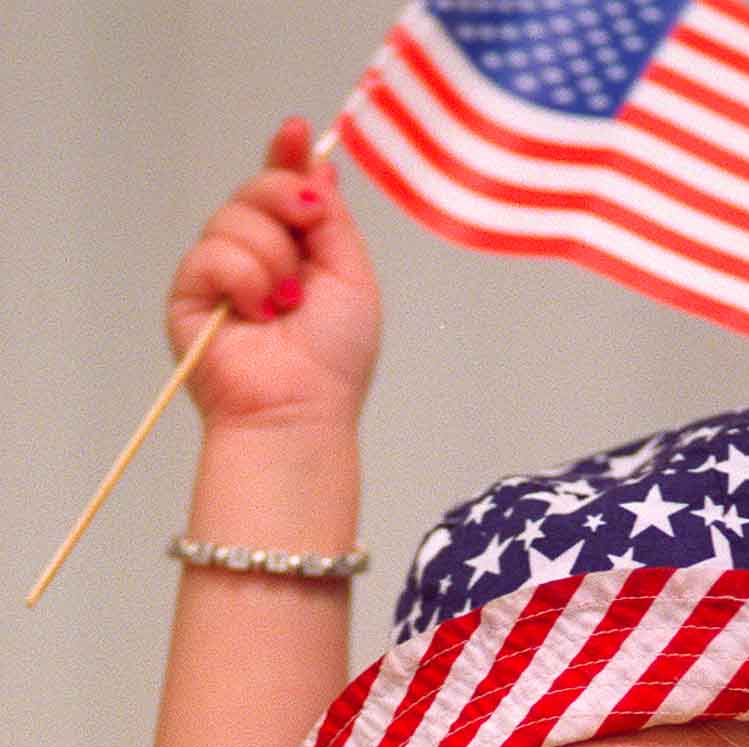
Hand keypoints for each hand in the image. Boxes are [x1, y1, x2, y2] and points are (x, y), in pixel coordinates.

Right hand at [168, 117, 380, 436]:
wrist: (301, 407)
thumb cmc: (334, 360)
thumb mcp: (352, 276)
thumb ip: (333, 221)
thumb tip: (319, 169)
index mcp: (299, 253)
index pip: (284, 190)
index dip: (287, 157)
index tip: (296, 130)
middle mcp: (257, 258)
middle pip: (256, 189)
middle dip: (285, 200)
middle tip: (307, 229)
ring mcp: (221, 274)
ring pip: (234, 217)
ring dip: (272, 258)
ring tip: (287, 303)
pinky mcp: (190, 293)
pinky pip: (211, 252)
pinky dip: (244, 279)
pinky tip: (259, 314)